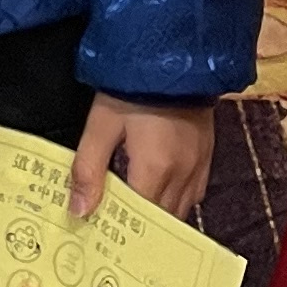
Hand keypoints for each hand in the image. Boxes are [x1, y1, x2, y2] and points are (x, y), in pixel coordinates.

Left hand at [69, 94, 215, 223]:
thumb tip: (79, 211)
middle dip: (139, 227)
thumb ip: (87, 168)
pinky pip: (194, 194)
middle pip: (161, 221)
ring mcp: (199, 166)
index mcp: (154, 170)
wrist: (174, 53)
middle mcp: (182, 174)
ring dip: (158, 217)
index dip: (120, 230)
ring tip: (134, 214)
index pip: (138, 221)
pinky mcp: (207, 155)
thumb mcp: (101, 124)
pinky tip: (159, 192)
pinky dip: (176, 200)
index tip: (102, 234)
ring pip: (180, 211)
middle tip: (115, 226)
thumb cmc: (133, 88)